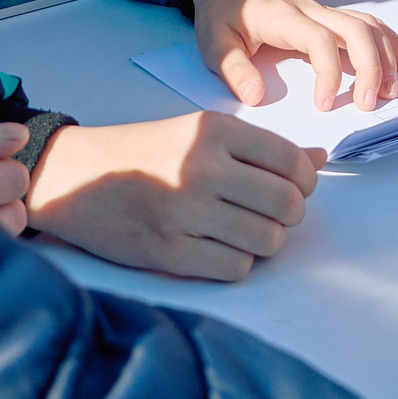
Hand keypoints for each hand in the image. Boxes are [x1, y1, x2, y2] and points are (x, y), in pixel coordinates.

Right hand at [26, 114, 325, 280]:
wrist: (77, 176)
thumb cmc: (146, 153)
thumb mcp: (201, 133)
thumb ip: (261, 148)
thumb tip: (321, 158)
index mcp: (215, 131)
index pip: (294, 163)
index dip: (304, 182)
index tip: (290, 188)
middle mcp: (204, 167)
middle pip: (288, 205)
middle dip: (287, 216)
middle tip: (267, 214)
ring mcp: (186, 212)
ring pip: (268, 241)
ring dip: (263, 242)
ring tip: (240, 231)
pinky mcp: (170, 252)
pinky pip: (236, 267)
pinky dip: (235, 262)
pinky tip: (216, 247)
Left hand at [189, 0, 397, 111]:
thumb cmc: (223, 11)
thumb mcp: (214, 41)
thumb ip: (233, 69)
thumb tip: (255, 97)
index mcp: (284, 17)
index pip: (319, 40)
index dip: (329, 73)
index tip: (323, 106)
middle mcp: (311, 10)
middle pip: (355, 30)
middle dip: (370, 67)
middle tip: (369, 103)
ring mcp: (324, 11)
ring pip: (367, 25)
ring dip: (385, 56)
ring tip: (391, 89)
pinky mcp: (330, 16)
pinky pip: (367, 23)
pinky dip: (389, 42)